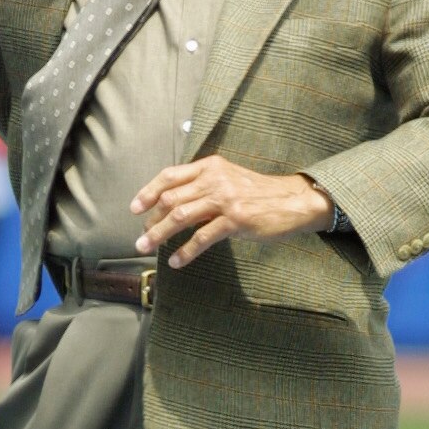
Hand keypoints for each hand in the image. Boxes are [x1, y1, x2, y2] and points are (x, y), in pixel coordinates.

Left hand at [132, 158, 334, 268]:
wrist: (293, 201)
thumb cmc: (258, 194)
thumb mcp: (228, 179)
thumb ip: (203, 185)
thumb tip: (172, 203)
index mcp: (210, 167)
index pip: (170, 176)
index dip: (148, 192)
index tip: (134, 208)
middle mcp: (214, 179)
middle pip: (171, 199)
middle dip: (151, 220)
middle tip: (141, 237)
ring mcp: (225, 199)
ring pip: (180, 217)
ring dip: (159, 234)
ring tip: (147, 247)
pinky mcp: (235, 220)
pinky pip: (202, 237)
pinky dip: (185, 251)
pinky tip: (176, 261)